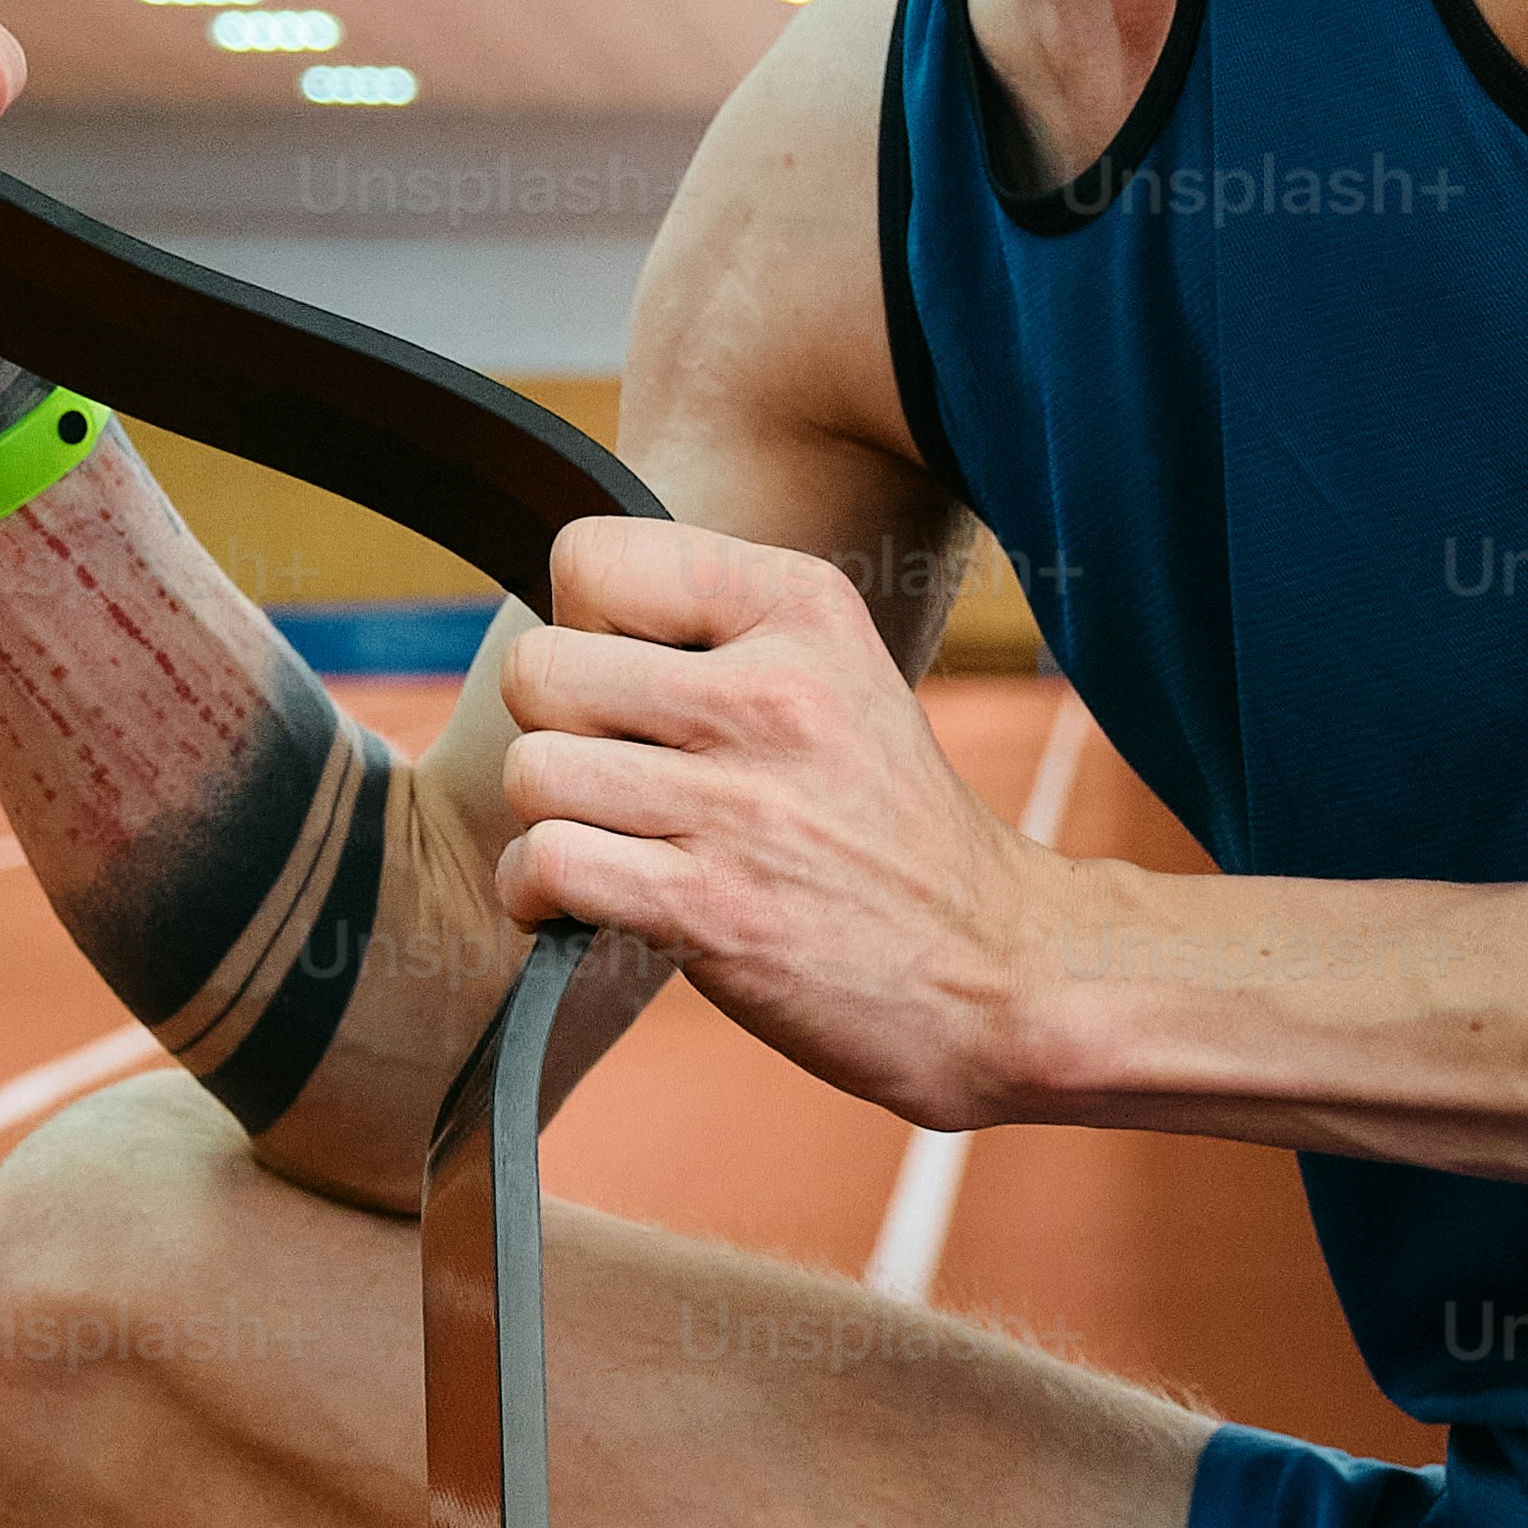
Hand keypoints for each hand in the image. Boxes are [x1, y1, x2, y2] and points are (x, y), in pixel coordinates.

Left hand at [484, 521, 1065, 1125]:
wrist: (994, 969)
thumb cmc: (887, 827)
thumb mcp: (839, 674)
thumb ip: (714, 632)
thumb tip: (560, 626)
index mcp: (802, 609)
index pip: (590, 558)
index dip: (580, 629)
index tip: (630, 688)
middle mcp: (774, 692)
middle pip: (540, 669)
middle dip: (553, 732)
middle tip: (613, 775)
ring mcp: (744, 803)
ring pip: (533, 771)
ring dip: (545, 822)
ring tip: (606, 843)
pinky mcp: (711, 908)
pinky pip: (545, 862)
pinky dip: (533, 893)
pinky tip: (580, 902)